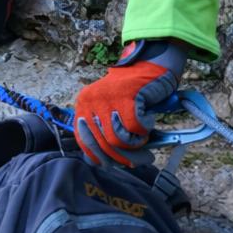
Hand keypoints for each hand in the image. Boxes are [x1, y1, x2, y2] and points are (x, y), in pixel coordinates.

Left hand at [75, 39, 184, 167]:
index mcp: (83, 106)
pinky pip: (134, 128)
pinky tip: (148, 122)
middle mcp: (90, 102)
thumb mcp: (111, 112)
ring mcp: (106, 99)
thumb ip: (105, 131)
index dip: (98, 157)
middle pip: (102, 143)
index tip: (112, 165)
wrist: (148, 67)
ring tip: (145, 140)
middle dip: (123, 158)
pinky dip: (144, 131)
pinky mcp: (125, 97)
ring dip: (135, 145)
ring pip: (117, 139)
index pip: (83, 140)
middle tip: (143, 159)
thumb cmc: (133, 94)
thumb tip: (107, 163)